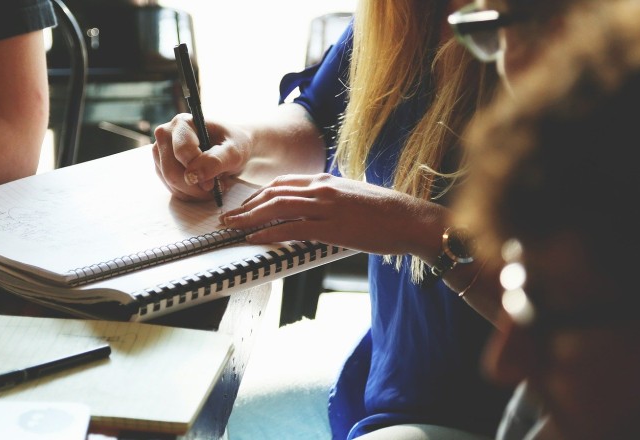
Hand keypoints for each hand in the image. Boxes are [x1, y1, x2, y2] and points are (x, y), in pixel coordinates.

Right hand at [151, 113, 250, 201]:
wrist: (230, 147)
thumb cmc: (233, 144)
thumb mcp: (234, 152)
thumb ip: (215, 161)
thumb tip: (193, 176)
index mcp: (183, 123)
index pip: (182, 152)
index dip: (198, 171)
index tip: (214, 182)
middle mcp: (166, 134)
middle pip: (171, 171)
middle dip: (195, 186)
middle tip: (215, 187)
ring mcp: (160, 151)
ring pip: (170, 182)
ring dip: (193, 191)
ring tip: (212, 184)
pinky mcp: (161, 166)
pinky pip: (171, 188)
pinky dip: (189, 193)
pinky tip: (202, 186)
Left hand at [219, 173, 443, 256]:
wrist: (411, 219)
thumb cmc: (386, 213)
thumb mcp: (352, 197)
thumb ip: (329, 200)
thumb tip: (312, 211)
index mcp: (326, 180)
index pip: (282, 183)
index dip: (258, 195)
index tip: (244, 206)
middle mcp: (322, 188)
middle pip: (273, 193)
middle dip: (246, 206)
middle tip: (228, 217)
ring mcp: (326, 206)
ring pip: (277, 207)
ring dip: (249, 218)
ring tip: (232, 227)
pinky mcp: (332, 226)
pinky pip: (292, 228)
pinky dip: (268, 232)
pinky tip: (254, 238)